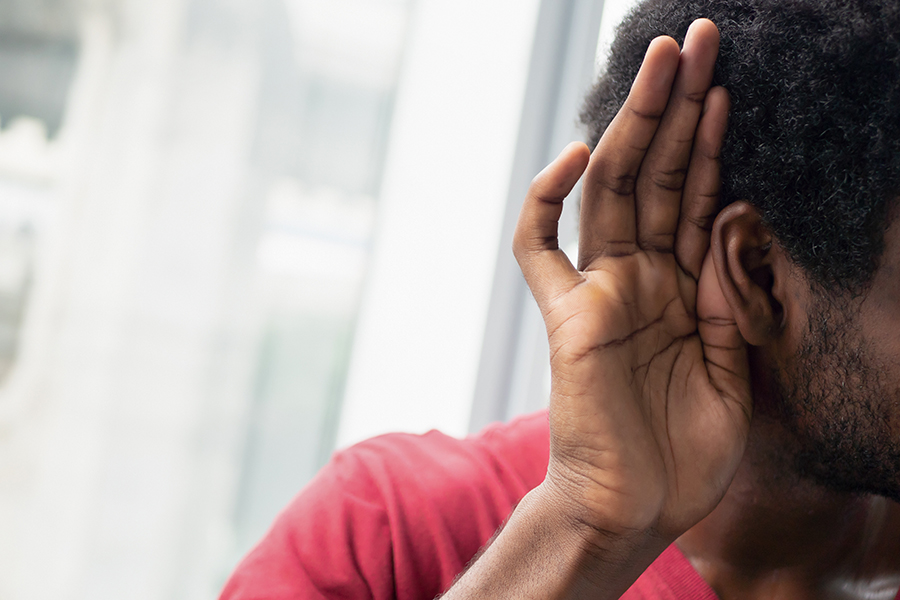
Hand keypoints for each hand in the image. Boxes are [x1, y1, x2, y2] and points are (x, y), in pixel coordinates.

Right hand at [514, 19, 750, 542]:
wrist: (631, 510)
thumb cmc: (680, 454)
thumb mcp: (732, 372)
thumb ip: (729, 301)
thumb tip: (731, 223)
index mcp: (680, 289)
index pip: (694, 197)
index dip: (710, 142)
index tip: (724, 85)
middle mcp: (638, 278)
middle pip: (654, 175)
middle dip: (676, 107)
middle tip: (695, 40)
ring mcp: (598, 291)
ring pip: (611, 192)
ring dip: (634, 126)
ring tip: (661, 63)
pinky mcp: (565, 315)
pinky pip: (540, 248)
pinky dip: (547, 203)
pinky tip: (575, 157)